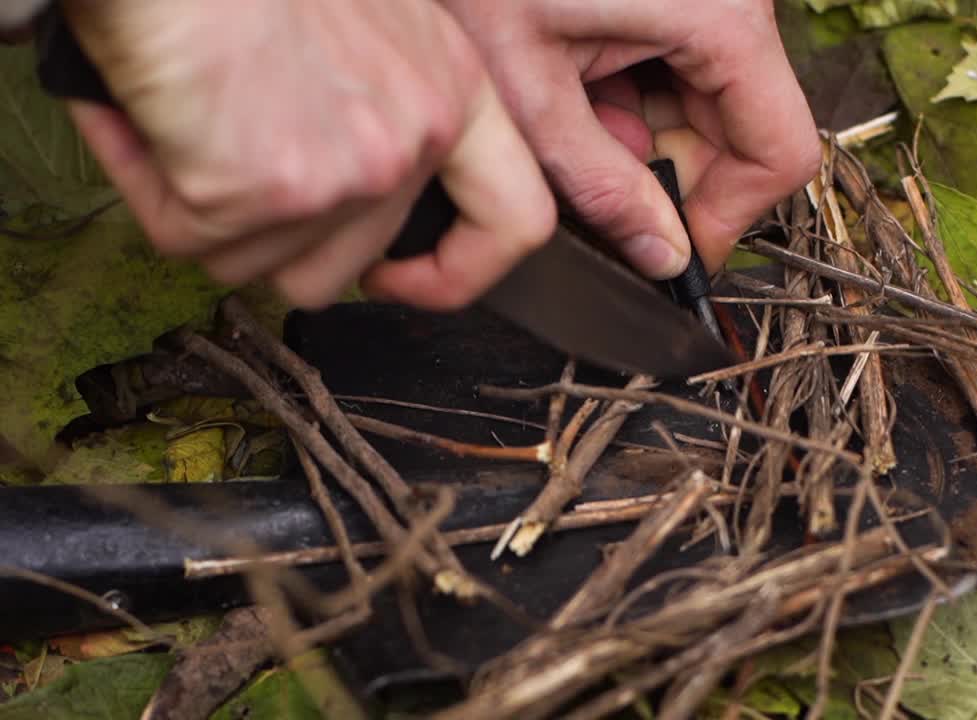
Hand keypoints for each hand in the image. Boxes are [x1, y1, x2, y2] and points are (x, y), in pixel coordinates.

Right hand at [61, 0, 555, 309]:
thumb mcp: (367, 22)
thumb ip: (388, 105)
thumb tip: (359, 190)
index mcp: (453, 90)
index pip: (515, 220)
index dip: (458, 272)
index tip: (399, 276)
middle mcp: (416, 136)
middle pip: (350, 265)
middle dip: (275, 237)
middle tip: (232, 171)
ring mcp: (351, 172)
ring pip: (271, 267)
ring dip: (217, 220)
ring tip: (190, 130)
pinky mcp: (271, 190)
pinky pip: (198, 241)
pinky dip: (156, 192)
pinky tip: (147, 126)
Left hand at [436, 0, 820, 274]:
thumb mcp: (531, 92)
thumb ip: (601, 184)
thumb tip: (663, 255)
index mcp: (719, 18)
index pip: (778, 153)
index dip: (725, 218)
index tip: (670, 252)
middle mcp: (733, 1)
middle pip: (743, 130)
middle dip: (669, 172)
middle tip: (592, 183)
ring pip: (711, 105)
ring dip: (642, 134)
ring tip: (569, 115)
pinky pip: (681, 66)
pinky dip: (629, 94)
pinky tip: (576, 83)